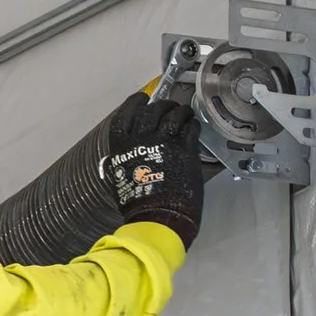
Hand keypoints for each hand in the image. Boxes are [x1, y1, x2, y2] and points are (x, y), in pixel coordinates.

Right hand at [101, 92, 204, 249]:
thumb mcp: (121, 178)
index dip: (134, 104)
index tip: (141, 99)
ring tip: (185, 113)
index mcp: (121, 147)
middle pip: (152, 111)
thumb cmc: (138, 204)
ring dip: (180, 111)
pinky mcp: (184, 148)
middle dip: (162, 106)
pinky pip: (190, 127)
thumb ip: (127, 160)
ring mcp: (163, 142)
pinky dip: (192, 123)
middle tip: (169, 107)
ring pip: (173, 114)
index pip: (125, 115)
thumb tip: (132, 155)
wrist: (157, 216)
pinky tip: (193, 126)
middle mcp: (141, 140)